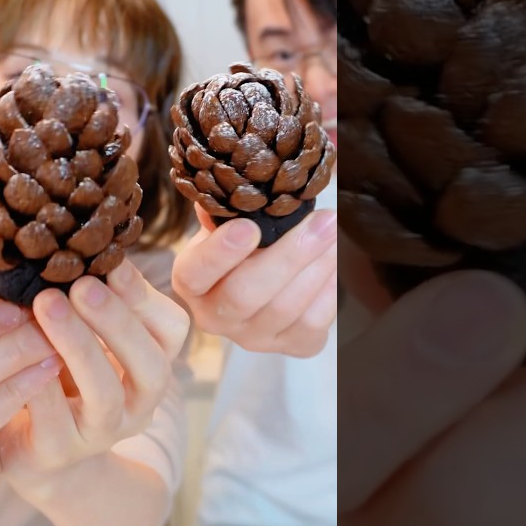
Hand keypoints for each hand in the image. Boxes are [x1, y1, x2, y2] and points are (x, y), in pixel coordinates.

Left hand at [0, 259, 189, 493]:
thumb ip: (93, 295)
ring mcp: (103, 432)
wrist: (35, 445)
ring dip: (79, 346)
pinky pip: (53, 418)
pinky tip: (17, 348)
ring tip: (46, 305)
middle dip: (118, 322)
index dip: (143, 297)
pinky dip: (37, 379)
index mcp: (151, 361)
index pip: (172, 329)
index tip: (112, 265)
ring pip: (105, 395)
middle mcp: (139, 401)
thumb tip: (82, 245)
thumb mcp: (87, 331)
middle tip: (83, 285)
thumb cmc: (63, 369)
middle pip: (151, 365)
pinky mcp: (60, 450)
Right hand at [172, 204, 336, 356]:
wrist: (265, 280)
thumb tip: (235, 179)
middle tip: (320, 221)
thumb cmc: (242, 244)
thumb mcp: (226, 223)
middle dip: (287, 256)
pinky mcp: (291, 346)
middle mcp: (215, 317)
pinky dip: (329, 289)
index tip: (249, 228)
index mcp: (191, 282)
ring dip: (316, 267)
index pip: (195, 273)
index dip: (219, 253)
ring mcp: (253, 337)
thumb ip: (227, 207)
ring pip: (284, 308)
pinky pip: (313, 323)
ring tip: (332, 232)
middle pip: (244, 295)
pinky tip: (334, 260)